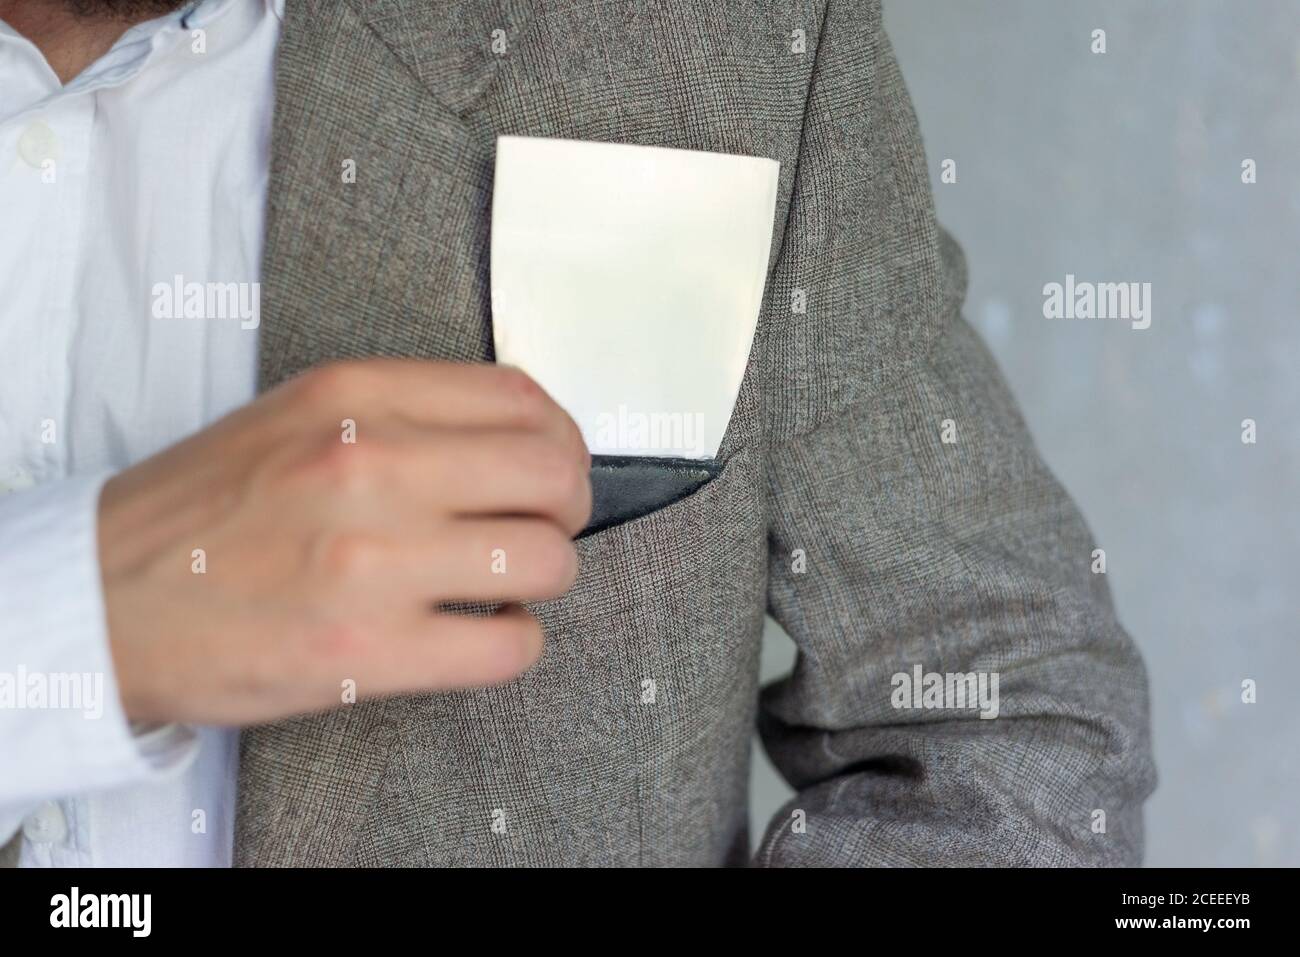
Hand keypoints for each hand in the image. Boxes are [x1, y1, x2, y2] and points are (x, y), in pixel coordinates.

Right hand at [98, 360, 590, 724]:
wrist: (101, 599)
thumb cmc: (205, 510)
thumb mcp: (299, 416)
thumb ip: (408, 413)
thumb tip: (523, 436)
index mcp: (355, 395)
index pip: (525, 399)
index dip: (563, 440)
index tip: (554, 467)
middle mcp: (369, 466)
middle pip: (555, 474)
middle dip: (567, 507)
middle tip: (541, 527)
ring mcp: (370, 561)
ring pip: (547, 561)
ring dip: (542, 578)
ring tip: (504, 584)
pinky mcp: (366, 651)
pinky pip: (510, 647)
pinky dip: (516, 643)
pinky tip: (481, 632)